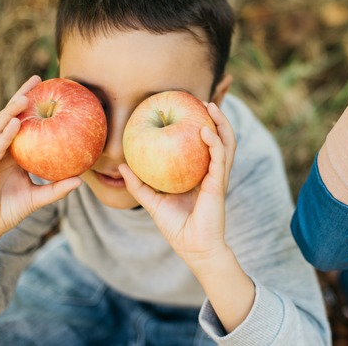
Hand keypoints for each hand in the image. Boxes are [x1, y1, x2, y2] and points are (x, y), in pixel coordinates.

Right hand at [0, 75, 81, 245]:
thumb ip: (57, 188)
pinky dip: (5, 136)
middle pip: (10, 118)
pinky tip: (15, 124)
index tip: (48, 88)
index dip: (32, 105)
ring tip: (26, 97)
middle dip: (21, 97)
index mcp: (12, 153)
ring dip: (12, 112)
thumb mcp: (39, 198)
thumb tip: (81, 180)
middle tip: (37, 79)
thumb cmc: (9, 210)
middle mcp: (0, 150)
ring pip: (0, 129)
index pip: (22, 122)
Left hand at [120, 102, 235, 267]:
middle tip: (202, 101)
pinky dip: (214, 143)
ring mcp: (217, 177)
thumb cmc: (176, 227)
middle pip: (220, 138)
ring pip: (226, 143)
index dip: (202, 125)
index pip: (205, 144)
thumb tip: (121, 166)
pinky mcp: (218, 184)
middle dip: (216, 118)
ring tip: (209, 107)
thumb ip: (138, 185)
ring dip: (221, 123)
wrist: (194, 248)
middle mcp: (212, 172)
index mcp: (201, 173)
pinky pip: (219, 158)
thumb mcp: (153, 202)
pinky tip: (204, 131)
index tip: (188, 108)